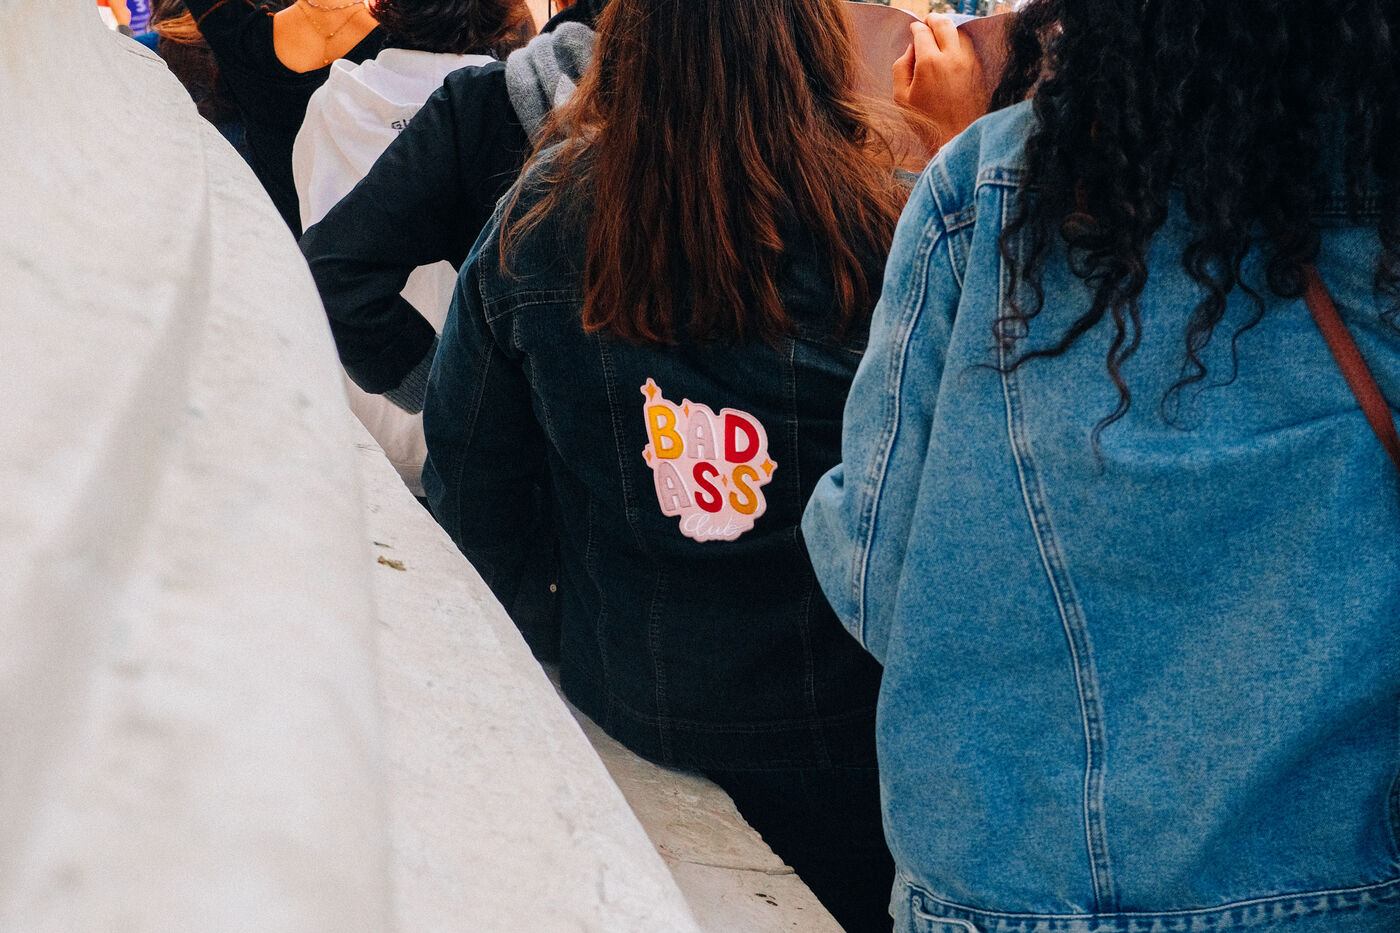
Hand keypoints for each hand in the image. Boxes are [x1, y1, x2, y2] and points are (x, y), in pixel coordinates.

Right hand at [893, 14, 987, 149]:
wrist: (955, 136)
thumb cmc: (925, 121)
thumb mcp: (901, 97)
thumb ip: (901, 67)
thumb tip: (910, 49)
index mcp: (929, 63)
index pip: (922, 32)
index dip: (915, 28)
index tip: (913, 30)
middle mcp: (951, 57)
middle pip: (943, 23)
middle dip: (933, 20)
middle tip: (926, 24)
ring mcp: (968, 62)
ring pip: (959, 32)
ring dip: (948, 30)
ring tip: (939, 38)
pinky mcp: (978, 69)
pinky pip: (969, 46)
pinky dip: (959, 43)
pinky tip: (951, 51)